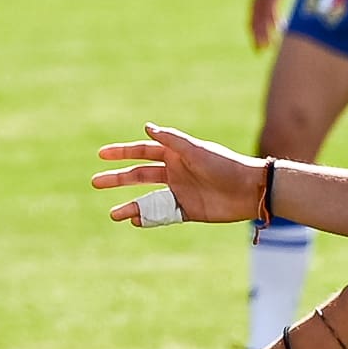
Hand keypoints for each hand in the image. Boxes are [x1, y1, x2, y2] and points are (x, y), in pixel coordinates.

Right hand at [93, 123, 267, 226]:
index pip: (142, 152)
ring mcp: (179, 192)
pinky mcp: (188, 211)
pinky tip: (136, 221)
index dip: (121, 152)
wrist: (251, 191)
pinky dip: (149, 219)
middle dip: (118, 179)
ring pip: (148, 199)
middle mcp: (173, 172)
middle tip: (96, 183)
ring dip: (130, 205)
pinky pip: (163, 215)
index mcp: (174, 154)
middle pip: (139, 176)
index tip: (101, 155)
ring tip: (113, 214)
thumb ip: (171, 140)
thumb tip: (146, 127)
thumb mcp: (196, 150)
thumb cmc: (225, 165)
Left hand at [247, 0, 282, 52]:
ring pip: (263, 20)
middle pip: (255, 24)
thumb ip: (271, 10)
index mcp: (255, 4)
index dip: (253, 37)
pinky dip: (275, 20)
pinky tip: (278, 29)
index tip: (256, 48)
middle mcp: (256, 3)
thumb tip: (276, 23)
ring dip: (265, 33)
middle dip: (257, 39)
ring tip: (268, 45)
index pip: (251, 24)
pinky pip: (272, 10)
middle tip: (260, 52)